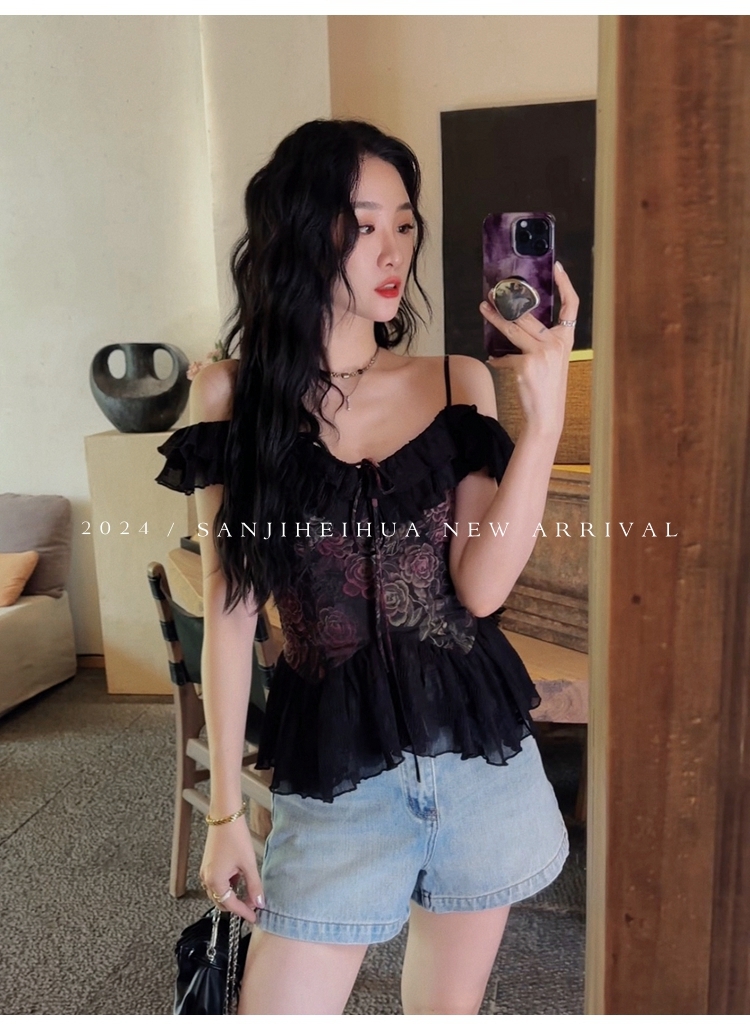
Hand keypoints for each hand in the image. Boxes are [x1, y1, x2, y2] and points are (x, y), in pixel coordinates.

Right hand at [200, 816, 264, 922]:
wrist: (225, 816)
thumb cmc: (235, 837)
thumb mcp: (248, 864)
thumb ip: (254, 886)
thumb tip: (260, 902)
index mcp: (215, 881)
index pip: (231, 905)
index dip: (244, 911)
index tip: (255, 916)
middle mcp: (207, 879)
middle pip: (222, 901)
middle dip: (238, 905)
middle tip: (254, 904)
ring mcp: (206, 871)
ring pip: (220, 892)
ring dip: (234, 895)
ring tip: (250, 891)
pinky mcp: (209, 864)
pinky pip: (218, 882)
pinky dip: (229, 884)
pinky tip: (241, 879)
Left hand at [481, 262, 579, 437]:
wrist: (546, 415)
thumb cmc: (548, 388)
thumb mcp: (551, 361)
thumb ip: (540, 342)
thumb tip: (516, 327)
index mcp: (566, 340)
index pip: (571, 306)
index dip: (566, 285)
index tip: (557, 268)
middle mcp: (556, 343)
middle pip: (529, 316)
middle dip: (509, 302)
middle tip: (494, 293)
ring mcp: (541, 353)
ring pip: (513, 329)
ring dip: (495, 318)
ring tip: (484, 308)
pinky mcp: (526, 364)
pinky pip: (506, 357)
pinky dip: (499, 360)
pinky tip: (495, 362)